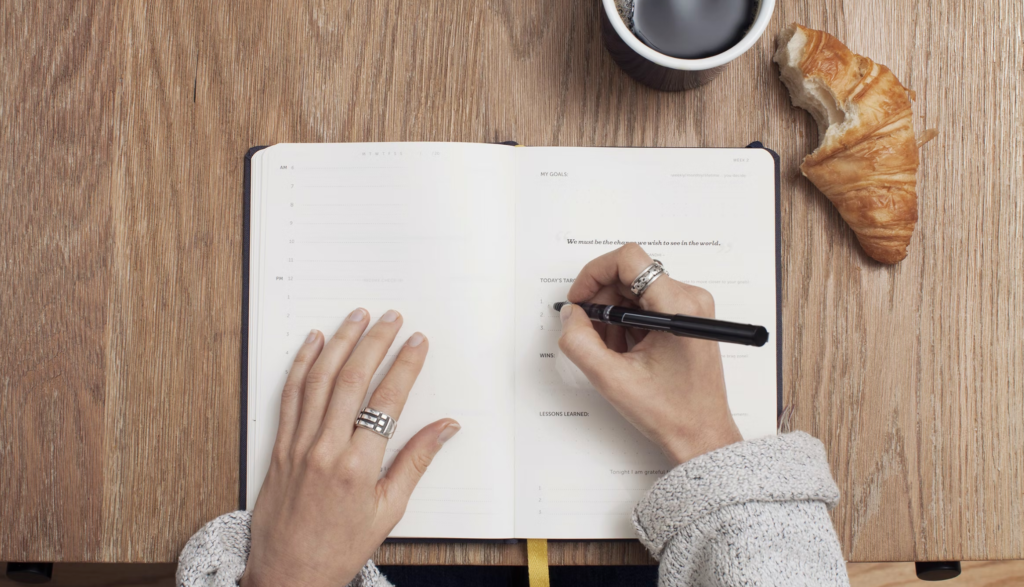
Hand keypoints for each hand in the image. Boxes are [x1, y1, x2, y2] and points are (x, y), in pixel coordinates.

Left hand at [241, 309, 459, 586]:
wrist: (289, 574)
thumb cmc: (341, 547)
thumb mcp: (389, 510)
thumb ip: (416, 462)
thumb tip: (446, 428)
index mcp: (359, 467)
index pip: (387, 401)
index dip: (404, 366)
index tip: (417, 342)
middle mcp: (326, 450)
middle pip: (352, 380)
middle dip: (374, 343)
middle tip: (391, 318)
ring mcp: (298, 445)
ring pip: (319, 380)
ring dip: (339, 343)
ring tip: (356, 317)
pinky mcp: (279, 446)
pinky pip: (290, 396)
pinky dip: (301, 364)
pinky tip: (313, 342)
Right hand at [559, 244, 741, 464]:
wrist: (701, 435)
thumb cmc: (671, 412)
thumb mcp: (612, 379)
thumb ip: (580, 342)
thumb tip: (570, 314)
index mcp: (678, 307)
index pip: (629, 260)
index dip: (594, 274)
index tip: (580, 299)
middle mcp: (690, 299)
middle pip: (629, 275)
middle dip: (602, 301)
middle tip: (589, 333)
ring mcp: (690, 308)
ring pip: (635, 290)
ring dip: (614, 315)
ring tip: (612, 351)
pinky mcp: (687, 318)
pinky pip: (646, 304)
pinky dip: (627, 323)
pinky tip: (625, 352)